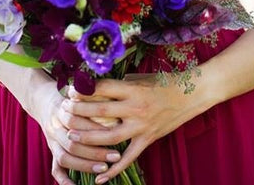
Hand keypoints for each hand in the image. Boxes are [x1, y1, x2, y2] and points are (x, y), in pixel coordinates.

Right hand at [32, 79, 122, 184]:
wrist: (41, 97)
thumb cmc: (68, 92)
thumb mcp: (78, 87)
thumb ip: (95, 91)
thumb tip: (120, 94)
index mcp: (62, 107)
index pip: (78, 121)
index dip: (97, 127)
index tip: (117, 130)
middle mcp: (55, 125)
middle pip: (73, 142)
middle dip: (95, 150)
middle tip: (116, 155)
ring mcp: (51, 140)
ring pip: (65, 157)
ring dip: (85, 165)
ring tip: (105, 168)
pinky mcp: (51, 150)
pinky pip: (55, 168)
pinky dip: (64, 180)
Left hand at [61, 73, 202, 182]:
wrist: (191, 95)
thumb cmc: (164, 82)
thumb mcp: (141, 78)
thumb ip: (121, 84)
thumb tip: (99, 86)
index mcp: (133, 89)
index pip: (103, 88)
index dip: (85, 90)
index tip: (70, 90)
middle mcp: (135, 108)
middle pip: (101, 112)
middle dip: (80, 112)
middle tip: (63, 112)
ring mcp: (141, 126)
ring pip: (110, 137)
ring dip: (88, 138)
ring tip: (71, 137)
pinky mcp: (148, 140)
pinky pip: (128, 158)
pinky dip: (113, 170)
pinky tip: (99, 178)